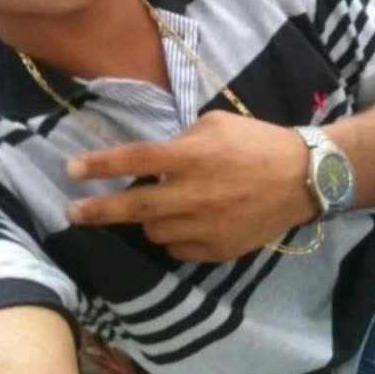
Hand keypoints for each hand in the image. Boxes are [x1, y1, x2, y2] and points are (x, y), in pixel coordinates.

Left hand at [66, 111, 317, 261]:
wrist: (303, 178)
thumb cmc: (256, 141)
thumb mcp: (214, 124)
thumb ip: (180, 141)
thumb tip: (152, 159)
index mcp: (193, 156)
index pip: (136, 160)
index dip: (100, 165)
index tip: (71, 170)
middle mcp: (195, 194)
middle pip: (135, 206)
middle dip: (97, 210)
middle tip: (72, 212)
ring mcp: (207, 226)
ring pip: (154, 231)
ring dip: (146, 218)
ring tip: (157, 205)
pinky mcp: (220, 249)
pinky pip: (179, 249)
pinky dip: (174, 236)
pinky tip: (183, 222)